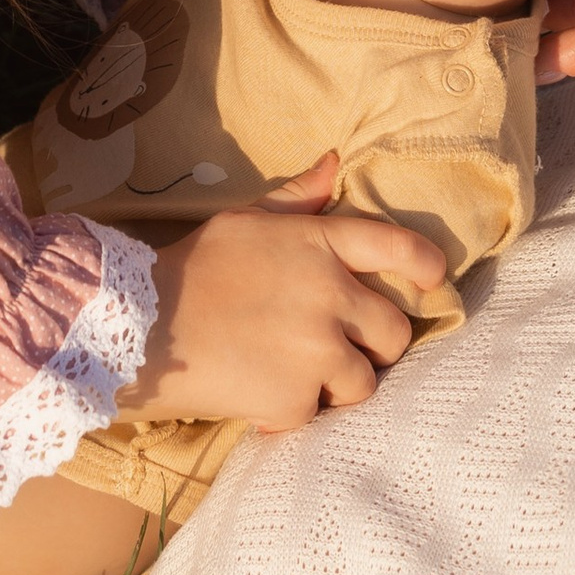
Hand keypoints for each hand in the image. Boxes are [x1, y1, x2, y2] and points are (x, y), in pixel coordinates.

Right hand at [121, 154, 444, 431]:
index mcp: (320, 245)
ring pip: (365, 381)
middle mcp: (330, 295)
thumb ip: (297, 199)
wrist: (143, 327)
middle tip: (345, 346)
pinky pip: (317, 413)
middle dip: (377, 342)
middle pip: (394, 329)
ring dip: (338, 382)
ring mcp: (317, 350)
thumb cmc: (193, 268)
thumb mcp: (246, 221)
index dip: (425, 266)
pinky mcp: (297, 399)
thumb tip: (333, 162)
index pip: (398, 248)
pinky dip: (293, 410)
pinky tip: (261, 397)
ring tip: (298, 374)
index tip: (431, 280)